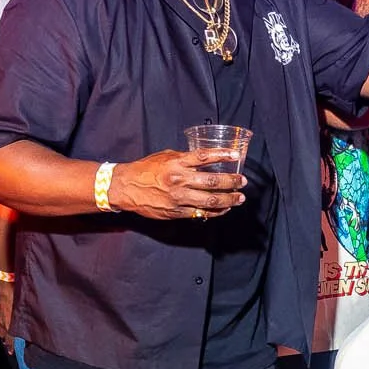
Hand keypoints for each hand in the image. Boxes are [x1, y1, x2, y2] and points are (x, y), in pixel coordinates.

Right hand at [108, 149, 244, 220]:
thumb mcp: (164, 157)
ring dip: (228, 199)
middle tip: (242, 182)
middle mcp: (179, 180)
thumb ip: (184, 159)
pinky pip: (200, 213)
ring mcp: (178, 198)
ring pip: (210, 201)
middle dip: (231, 182)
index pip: (204, 157)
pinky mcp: (176, 212)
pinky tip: (224, 208)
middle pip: (212, 181)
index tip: (236, 155)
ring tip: (239, 198)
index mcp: (176, 164)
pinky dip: (215, 211)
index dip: (222, 155)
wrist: (125, 188)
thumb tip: (203, 161)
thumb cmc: (144, 170)